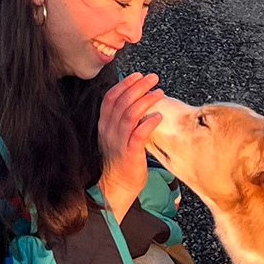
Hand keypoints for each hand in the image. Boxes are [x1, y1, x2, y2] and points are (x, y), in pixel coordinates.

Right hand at [97, 71, 162, 223]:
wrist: (115, 188)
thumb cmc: (120, 161)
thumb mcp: (117, 137)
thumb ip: (123, 121)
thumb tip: (137, 102)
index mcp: (104, 125)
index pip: (110, 98)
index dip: (124, 84)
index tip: (137, 75)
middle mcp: (108, 131)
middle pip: (121, 102)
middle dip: (138, 86)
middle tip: (153, 78)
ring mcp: (117, 142)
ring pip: (129, 115)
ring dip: (145, 101)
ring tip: (159, 92)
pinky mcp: (128, 154)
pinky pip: (138, 135)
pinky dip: (148, 123)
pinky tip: (158, 116)